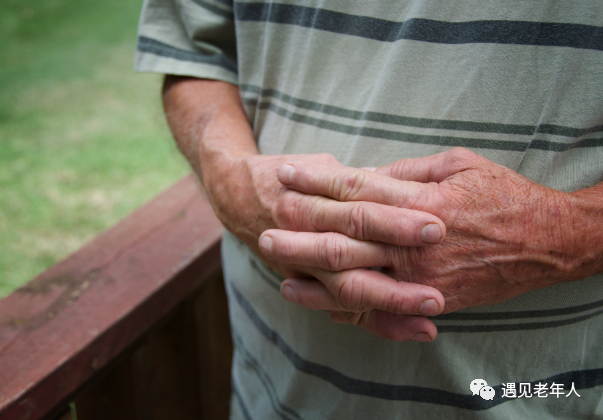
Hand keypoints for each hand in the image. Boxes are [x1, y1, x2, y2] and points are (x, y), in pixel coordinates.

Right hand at [163, 76, 447, 340]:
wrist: (236, 195)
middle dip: (397, 270)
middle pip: (351, 253)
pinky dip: (378, 322)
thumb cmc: (286, 175)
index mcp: (309, 198)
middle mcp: (302, 234)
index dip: (396, 219)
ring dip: (390, 303)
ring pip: (345, 289)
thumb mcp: (318, 165)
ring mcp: (302, 265)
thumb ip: (355, 178)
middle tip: (439, 281)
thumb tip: (399, 183)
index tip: (436, 225)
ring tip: (432, 312)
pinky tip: (412, 330)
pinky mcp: (307, 282)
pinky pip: (343, 308)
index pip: (358, 208)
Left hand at [261, 148, 594, 317]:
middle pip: (343, 234)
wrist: (544, 243)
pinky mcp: (427, 301)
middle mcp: (413, 243)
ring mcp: (418, 277)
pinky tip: (313, 299)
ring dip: (310, 271)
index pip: (355, 189)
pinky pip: (375, 307)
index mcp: (420, 201)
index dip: (317, 181)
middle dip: (300, 228)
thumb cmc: (503, 194)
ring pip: (351, 276)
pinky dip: (342, 305)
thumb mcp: (459, 164)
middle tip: (267, 221)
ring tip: (275, 266)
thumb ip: (410, 172)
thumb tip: (368, 177)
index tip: (287, 174)